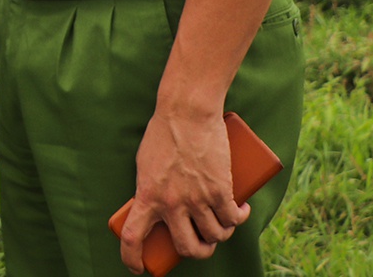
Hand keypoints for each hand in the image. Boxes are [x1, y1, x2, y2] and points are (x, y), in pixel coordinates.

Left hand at [119, 103, 246, 271]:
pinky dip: (239, 218)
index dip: (132, 259)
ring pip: (214, 235)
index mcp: (146, 196)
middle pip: (187, 247)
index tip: (137, 268)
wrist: (186, 112)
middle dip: (197, 252)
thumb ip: (150, 188)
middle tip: (202, 245)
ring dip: (221, 236)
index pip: (132, 237)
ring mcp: (197, 198)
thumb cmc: (162, 133)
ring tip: (223, 226)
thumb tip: (158, 208)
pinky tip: (240, 212)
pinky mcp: (219, 190)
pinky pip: (233, 218)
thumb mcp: (145, 165)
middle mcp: (171, 203)